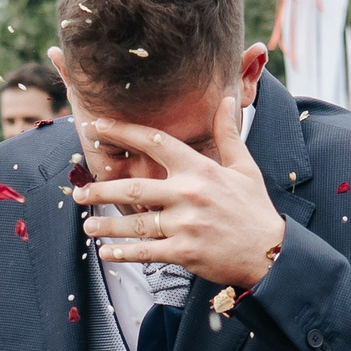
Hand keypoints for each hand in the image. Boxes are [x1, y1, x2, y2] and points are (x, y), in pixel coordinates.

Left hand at [75, 90, 287, 290]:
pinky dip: (124, 252)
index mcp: (200, 169)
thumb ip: (228, 134)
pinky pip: (146, 251)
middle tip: (79, 191)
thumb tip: (224, 98)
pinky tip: (106, 252)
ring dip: (107, 225)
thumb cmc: (255, 209)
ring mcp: (185, 224)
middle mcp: (189, 194)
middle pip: (134, 188)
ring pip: (135, 223)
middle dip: (101, 189)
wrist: (270, 252)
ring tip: (87, 225)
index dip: (123, 132)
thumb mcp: (245, 167)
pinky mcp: (184, 252)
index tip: (97, 127)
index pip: (155, 142)